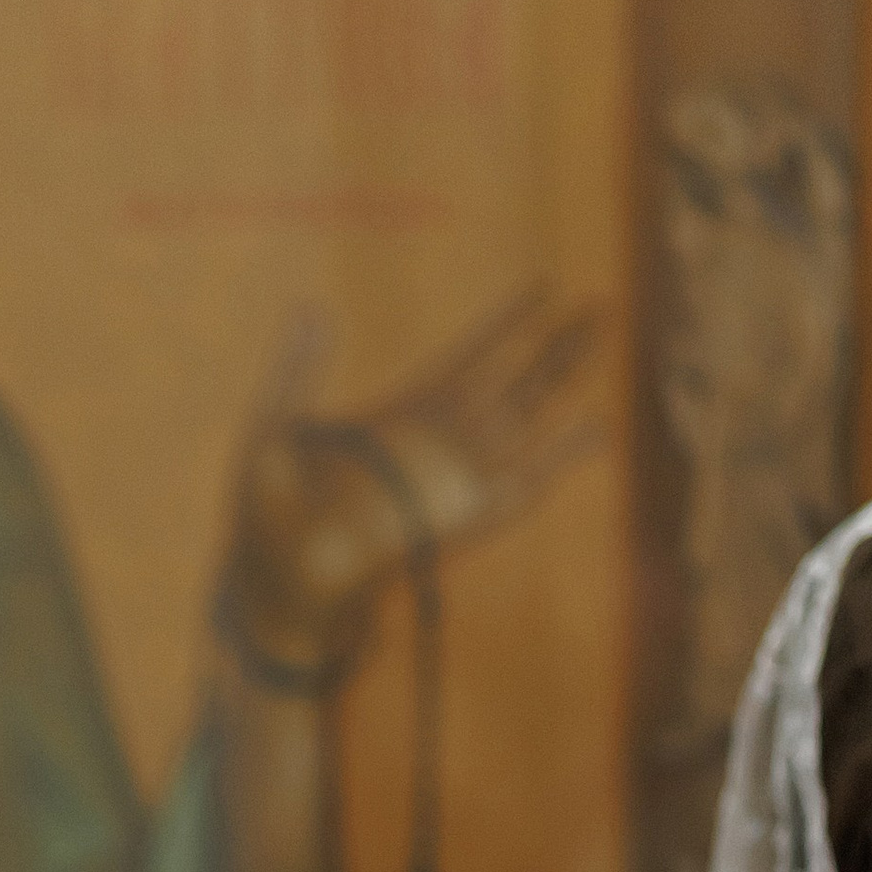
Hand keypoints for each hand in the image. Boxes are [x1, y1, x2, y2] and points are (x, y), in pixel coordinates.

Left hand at [222, 288, 605, 676]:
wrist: (282, 584)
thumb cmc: (268, 516)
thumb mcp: (272, 428)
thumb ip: (295, 368)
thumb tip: (311, 308)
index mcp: (401, 415)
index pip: (468, 357)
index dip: (505, 323)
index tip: (540, 286)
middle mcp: (441, 440)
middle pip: (514, 378)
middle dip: (556, 342)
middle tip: (599, 303)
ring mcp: (459, 476)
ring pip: (528, 414)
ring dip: (566, 376)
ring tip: (602, 339)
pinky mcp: (467, 515)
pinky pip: (526, 481)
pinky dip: (561, 456)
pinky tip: (596, 427)